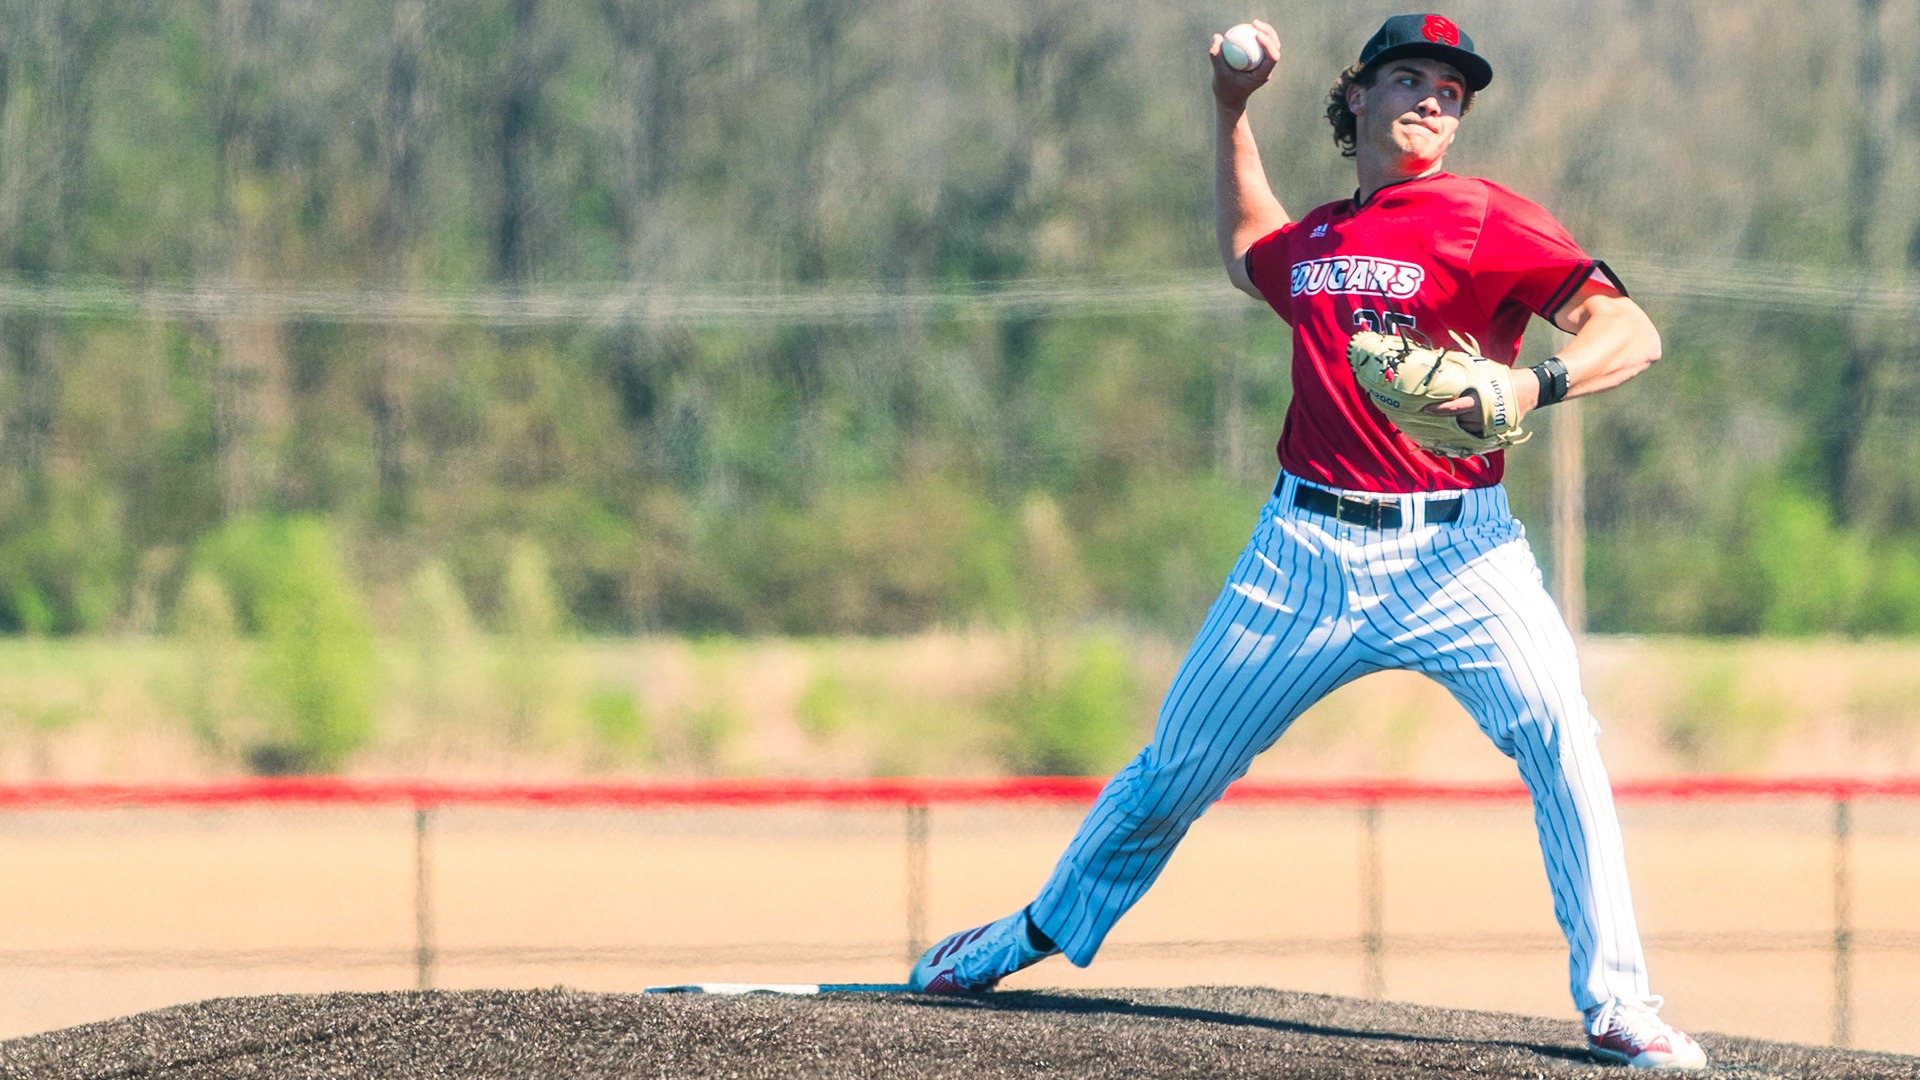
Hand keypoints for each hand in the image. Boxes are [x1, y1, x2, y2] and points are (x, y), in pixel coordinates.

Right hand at [1210, 20, 1279, 106]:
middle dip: (1269, 33)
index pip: (1272, 57)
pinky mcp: (1259, 61)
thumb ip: (1216, 56)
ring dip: (1265, 31)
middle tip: (1255, 24)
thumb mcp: (1217, 75)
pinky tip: (1248, 28)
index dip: (1268, 43)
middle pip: (1275, 47)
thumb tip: (1217, 37)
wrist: (1229, 99)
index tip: (1256, 34)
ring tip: (1253, 23)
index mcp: (1263, 75)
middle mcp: (1267, 69)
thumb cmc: (1224, 90)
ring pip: (1271, 44)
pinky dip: (1256, 36)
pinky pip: (1261, 45)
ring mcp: (1264, 65)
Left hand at [1423, 373, 1539, 435]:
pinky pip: (1474, 436)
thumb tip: (1444, 364)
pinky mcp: (1493, 432)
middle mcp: (1482, 415)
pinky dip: (1465, 432)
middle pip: (1456, 421)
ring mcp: (1488, 426)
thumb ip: (1465, 372)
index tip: (1425, 409)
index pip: (1454, 408)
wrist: (1529, 390)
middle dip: (1444, 418)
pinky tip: (1457, 428)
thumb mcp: (1484, 371)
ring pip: (1464, 429)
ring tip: (1444, 419)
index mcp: (1478, 400)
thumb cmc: (1503, 378)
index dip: (1438, 409)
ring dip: (1455, 425)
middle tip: (1429, 414)